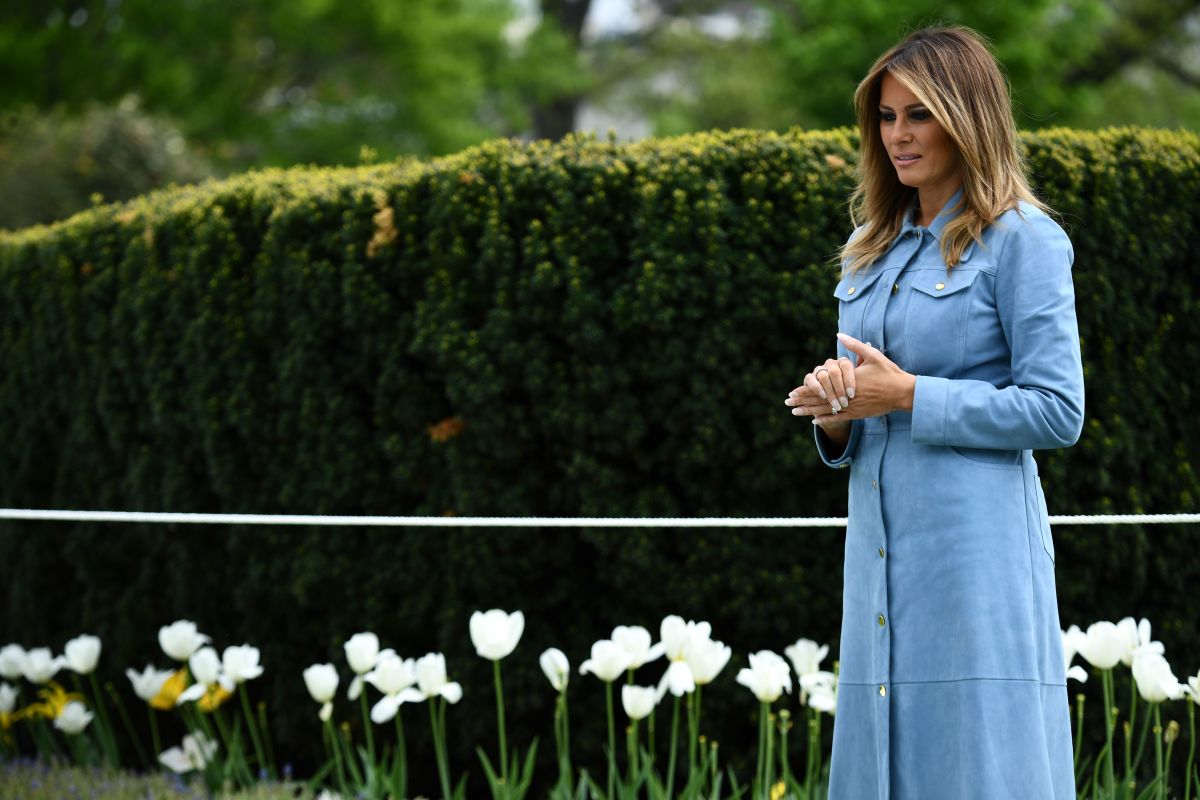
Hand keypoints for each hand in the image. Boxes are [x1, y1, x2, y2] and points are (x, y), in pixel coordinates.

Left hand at [785, 333, 916, 424]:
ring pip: (826, 410)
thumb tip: (839, 334)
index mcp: (847, 381)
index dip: (805, 389)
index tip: (791, 391)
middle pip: (819, 400)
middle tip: (787, 403)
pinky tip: (815, 421)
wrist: (903, 392)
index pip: (821, 387)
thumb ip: (854, 345)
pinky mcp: (858, 414)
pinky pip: (838, 418)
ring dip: (809, 412)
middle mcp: (846, 395)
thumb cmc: (889, 372)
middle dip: (801, 401)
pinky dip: (826, 420)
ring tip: (795, 412)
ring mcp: (852, 406)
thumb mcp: (872, 355)